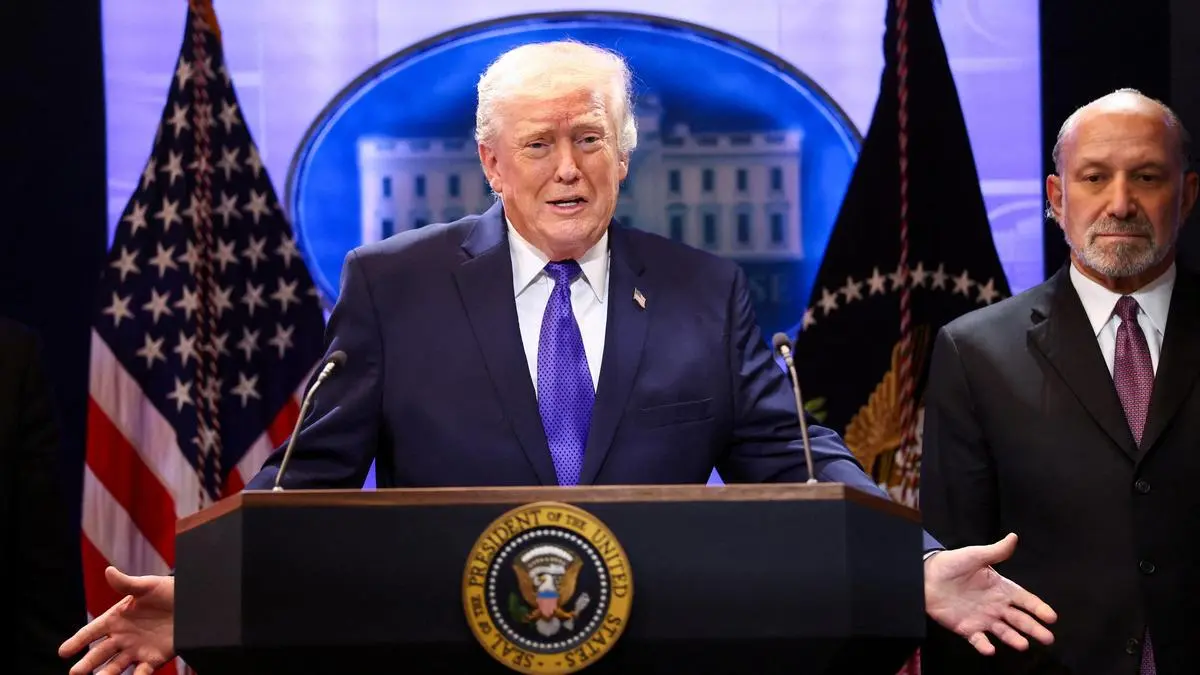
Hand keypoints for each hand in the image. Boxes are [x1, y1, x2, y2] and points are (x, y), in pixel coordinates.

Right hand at [59, 566, 175, 674]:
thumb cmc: (167, 591)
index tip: (63, 652)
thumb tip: (108, 570)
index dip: (77, 641)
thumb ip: (127, 582)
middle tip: (75, 673)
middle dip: (87, 663)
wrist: (192, 604)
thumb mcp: (148, 586)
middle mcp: (122, 637)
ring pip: (116, 666)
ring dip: (107, 674)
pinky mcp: (153, 659)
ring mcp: (136, 649)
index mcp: (116, 619)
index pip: (92, 632)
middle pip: (100, 653)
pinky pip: (142, 671)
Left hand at [924, 533, 1056, 655]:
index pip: (1025, 600)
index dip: (1038, 608)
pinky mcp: (967, 628)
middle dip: (1034, 628)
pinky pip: (978, 640)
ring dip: (1013, 639)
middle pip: (1020, 619)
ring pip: (1003, 631)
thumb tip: (1013, 537)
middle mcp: (996, 606)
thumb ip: (996, 551)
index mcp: (1001, 589)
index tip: (1051, 617)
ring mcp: (983, 619)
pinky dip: (984, 645)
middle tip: (1048, 638)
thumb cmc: (952, 564)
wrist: (926, 576)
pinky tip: (990, 650)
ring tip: (1023, 645)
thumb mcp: (975, 555)